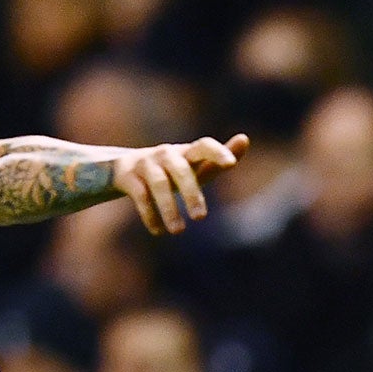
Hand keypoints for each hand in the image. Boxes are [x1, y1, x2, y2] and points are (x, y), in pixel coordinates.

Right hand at [114, 134, 248, 234]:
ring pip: (159, 183)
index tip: (231, 164)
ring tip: (179, 231)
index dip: (217, 152)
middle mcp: (167, 154)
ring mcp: (146, 164)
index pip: (204, 146)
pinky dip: (149, 214)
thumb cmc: (172, 171)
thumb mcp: (194, 168)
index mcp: (187, 152)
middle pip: (181, 170)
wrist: (128, 169)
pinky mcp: (128, 176)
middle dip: (191, 193)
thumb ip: (217, 161)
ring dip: (169, 208)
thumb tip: (245, 139)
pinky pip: (140, 195)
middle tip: (201, 218)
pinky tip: (158, 231)